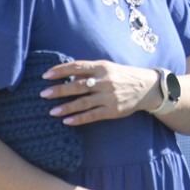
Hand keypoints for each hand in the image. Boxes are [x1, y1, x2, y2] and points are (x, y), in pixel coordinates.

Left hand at [40, 60, 160, 124]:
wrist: (146, 87)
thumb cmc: (122, 76)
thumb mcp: (108, 67)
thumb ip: (89, 70)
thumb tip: (66, 74)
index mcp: (102, 67)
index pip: (77, 67)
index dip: (60, 70)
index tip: (46, 75)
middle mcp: (104, 81)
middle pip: (77, 85)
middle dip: (59, 90)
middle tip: (43, 94)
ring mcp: (108, 97)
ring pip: (83, 102)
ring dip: (66, 107)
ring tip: (51, 111)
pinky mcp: (112, 110)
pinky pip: (92, 115)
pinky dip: (78, 119)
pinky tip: (66, 121)